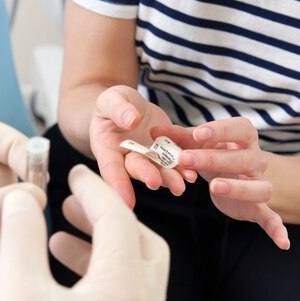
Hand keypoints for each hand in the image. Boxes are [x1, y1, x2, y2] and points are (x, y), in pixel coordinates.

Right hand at [0, 165, 168, 300]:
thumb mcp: (16, 299)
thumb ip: (19, 238)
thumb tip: (21, 198)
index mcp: (127, 290)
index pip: (117, 218)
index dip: (93, 188)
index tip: (73, 171)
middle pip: (141, 244)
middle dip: (107, 218)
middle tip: (72, 205)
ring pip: (136, 276)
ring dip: (103, 250)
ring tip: (61, 242)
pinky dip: (104, 282)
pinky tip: (67, 289)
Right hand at [90, 85, 196, 206]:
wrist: (128, 106)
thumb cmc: (112, 103)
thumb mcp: (111, 99)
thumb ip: (119, 109)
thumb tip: (131, 120)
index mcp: (107, 148)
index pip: (111, 169)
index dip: (118, 185)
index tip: (126, 201)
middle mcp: (126, 158)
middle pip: (137, 169)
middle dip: (147, 176)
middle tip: (155, 183)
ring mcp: (147, 158)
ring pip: (158, 170)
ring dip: (169, 178)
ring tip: (181, 185)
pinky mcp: (164, 153)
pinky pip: (174, 162)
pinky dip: (183, 168)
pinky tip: (192, 174)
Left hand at [153, 118, 289, 249]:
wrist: (233, 174)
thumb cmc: (215, 154)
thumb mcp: (198, 145)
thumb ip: (180, 138)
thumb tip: (154, 131)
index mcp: (243, 140)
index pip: (240, 129)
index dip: (221, 130)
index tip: (198, 133)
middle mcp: (256, 161)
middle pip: (244, 159)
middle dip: (214, 159)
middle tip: (185, 159)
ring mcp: (259, 184)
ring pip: (261, 188)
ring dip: (239, 188)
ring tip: (214, 187)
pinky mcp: (258, 208)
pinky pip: (272, 218)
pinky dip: (278, 229)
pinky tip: (282, 243)